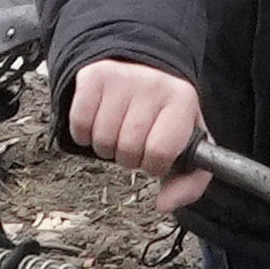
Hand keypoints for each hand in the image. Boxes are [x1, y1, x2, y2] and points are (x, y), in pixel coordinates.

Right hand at [64, 58, 209, 205]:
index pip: (161, 152)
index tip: (155, 156)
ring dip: (106, 147)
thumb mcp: (187, 140)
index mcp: (182, 100)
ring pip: (102, 139)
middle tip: (134, 142)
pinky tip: (98, 122)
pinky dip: (84, 134)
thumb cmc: (165, 111)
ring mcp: (122, 78)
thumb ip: (190, 182)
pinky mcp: (94, 76)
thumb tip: (164, 205)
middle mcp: (153, 85)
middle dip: (130, 157)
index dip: (155, 164)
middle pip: (129, 149)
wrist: (142, 63)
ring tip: (117, 131)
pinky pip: (79, 124)